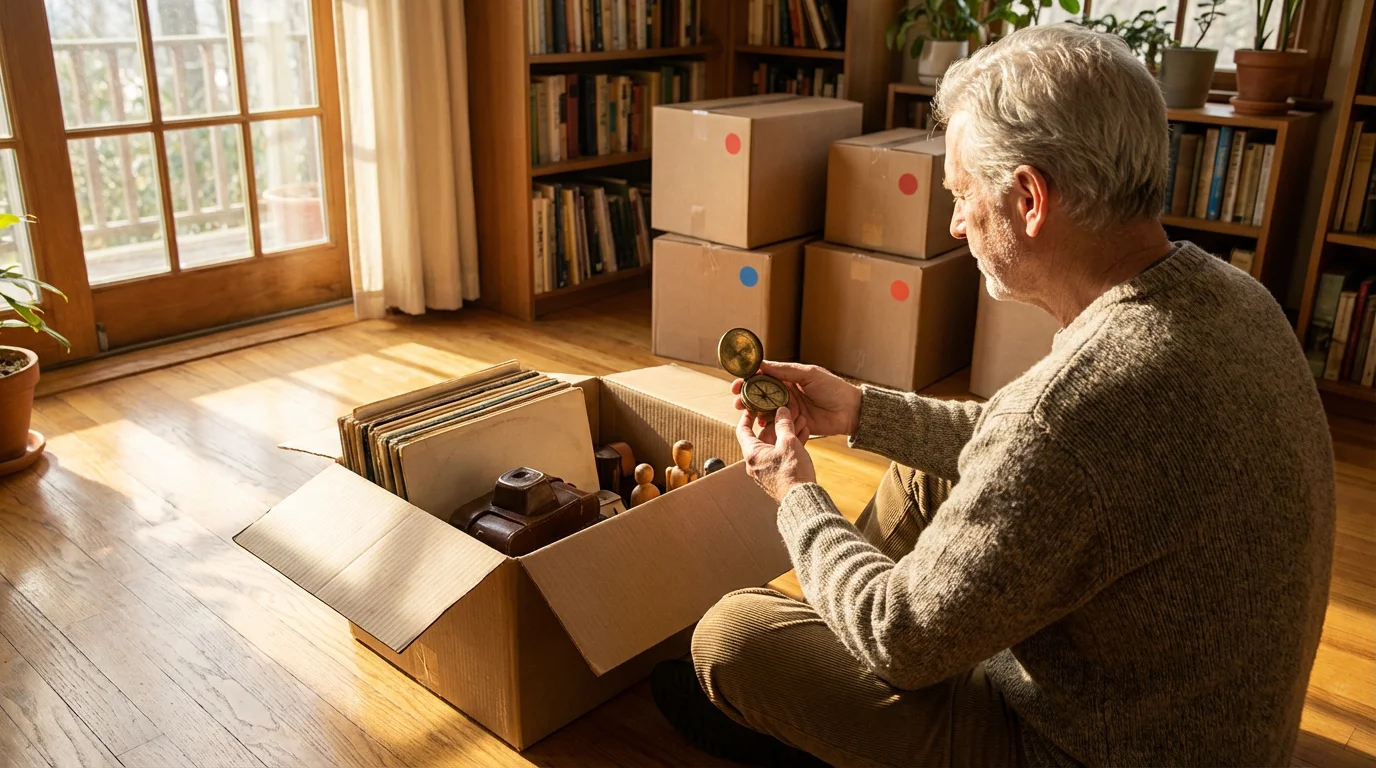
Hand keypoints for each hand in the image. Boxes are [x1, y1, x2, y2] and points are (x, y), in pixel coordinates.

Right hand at [732, 362, 861, 437]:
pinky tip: (759, 424)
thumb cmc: (832, 388)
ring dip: (753, 411)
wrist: (850, 411)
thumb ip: (785, 370)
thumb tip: (762, 364)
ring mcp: (788, 409)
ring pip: (765, 410)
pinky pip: (776, 424)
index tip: (737, 383)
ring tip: (744, 412)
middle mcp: (786, 393)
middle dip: (746, 397)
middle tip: (736, 401)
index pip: (764, 377)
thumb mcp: (808, 374)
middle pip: (760, 395)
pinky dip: (766, 424)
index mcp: (789, 378)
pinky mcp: (793, 424)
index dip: (749, 379)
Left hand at [735, 406, 816, 501]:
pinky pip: (782, 454)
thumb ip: (783, 425)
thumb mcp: (788, 442)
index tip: (753, 406)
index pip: (743, 430)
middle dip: (777, 422)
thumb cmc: (792, 471)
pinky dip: (791, 444)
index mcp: (752, 453)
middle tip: (788, 411)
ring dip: (787, 432)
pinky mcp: (778, 475)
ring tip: (801, 421)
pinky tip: (803, 434)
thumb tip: (781, 411)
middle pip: (763, 436)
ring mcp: (767, 469)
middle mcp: (756, 462)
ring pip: (775, 445)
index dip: (747, 416)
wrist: (802, 498)